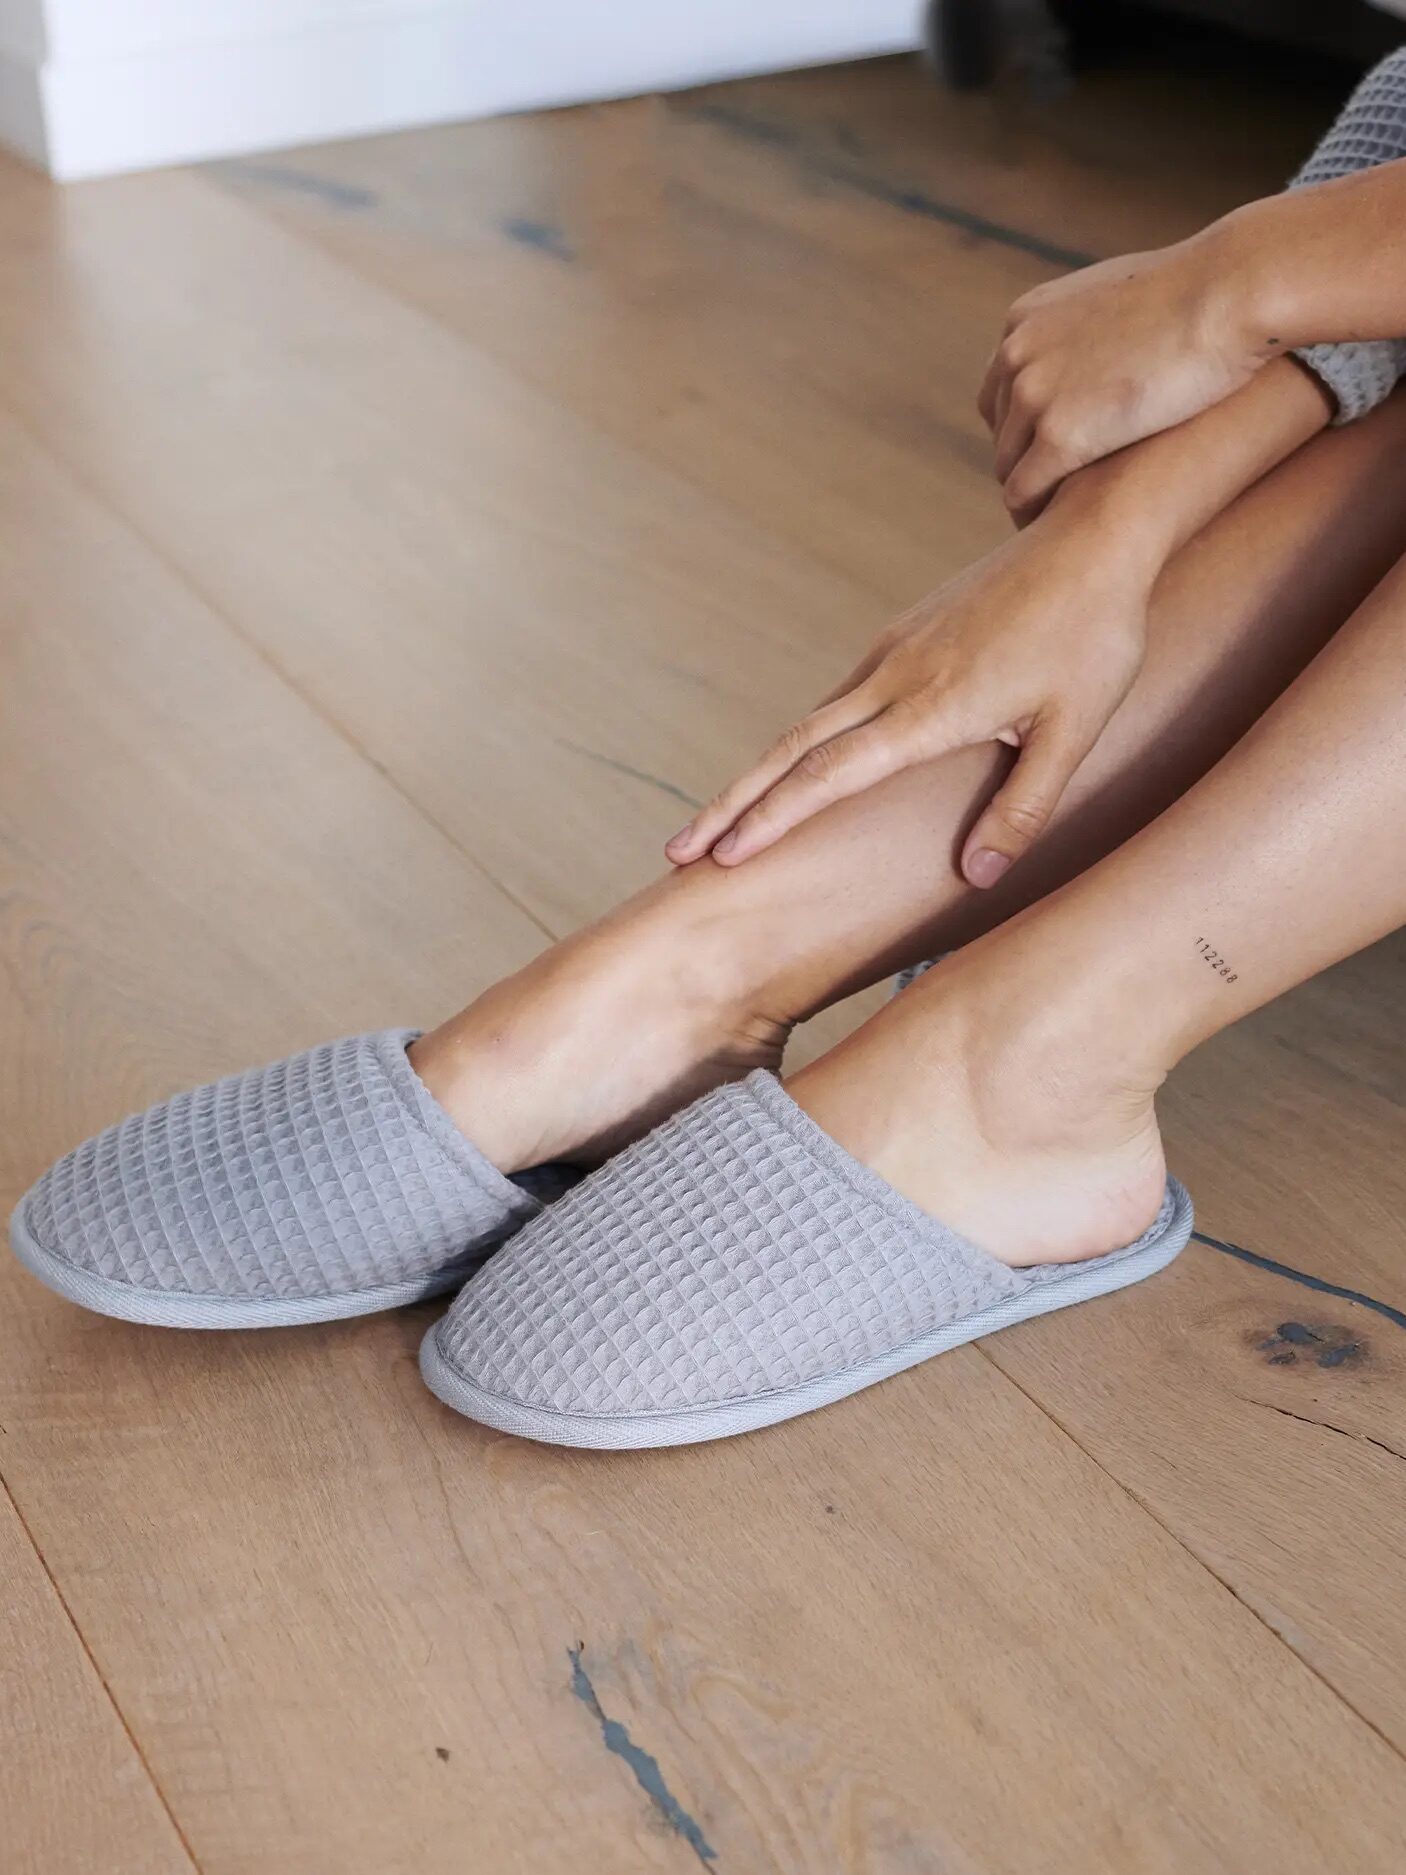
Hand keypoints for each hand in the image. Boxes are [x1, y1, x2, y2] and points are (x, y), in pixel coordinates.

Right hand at [665, 499, 1159, 885]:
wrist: (1092, 537)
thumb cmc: (1094, 637)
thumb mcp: (1076, 732)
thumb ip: (1024, 808)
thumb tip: (976, 876)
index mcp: (931, 708)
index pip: (830, 774)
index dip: (772, 818)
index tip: (723, 856)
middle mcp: (894, 677)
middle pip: (790, 749)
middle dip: (731, 804)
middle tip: (677, 851)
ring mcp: (891, 651)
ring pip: (805, 723)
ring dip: (756, 776)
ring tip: (719, 822)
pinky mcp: (901, 636)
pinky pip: (835, 700)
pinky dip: (798, 744)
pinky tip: (788, 769)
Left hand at [980, 225, 1271, 521]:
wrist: (1227, 293)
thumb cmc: (1198, 292)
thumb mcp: (1121, 294)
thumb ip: (1093, 325)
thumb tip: (1106, 343)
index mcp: (1025, 320)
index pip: (1000, 391)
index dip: (1026, 428)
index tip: (1056, 453)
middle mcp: (1017, 356)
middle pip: (1001, 432)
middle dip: (1027, 463)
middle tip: (1062, 494)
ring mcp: (1033, 396)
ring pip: (1008, 468)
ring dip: (1033, 494)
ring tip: (1065, 517)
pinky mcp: (1060, 437)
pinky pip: (1023, 494)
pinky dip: (1034, 515)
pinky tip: (1062, 528)